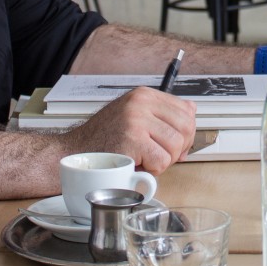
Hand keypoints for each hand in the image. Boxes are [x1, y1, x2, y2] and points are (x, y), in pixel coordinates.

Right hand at [68, 87, 195, 173]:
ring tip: (145, 160)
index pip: (187, 111)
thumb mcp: (135, 118)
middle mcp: (141, 103)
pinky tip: (138, 164)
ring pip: (175, 145)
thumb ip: (162, 114)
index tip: (175, 146)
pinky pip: (161, 160)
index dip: (185, 134)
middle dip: (178, 148)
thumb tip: (192, 111)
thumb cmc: (104, 139)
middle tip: (161, 157)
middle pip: (186, 127)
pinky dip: (153, 170)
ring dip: (163, 161)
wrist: (74, 152)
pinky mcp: (132, 139)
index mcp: (145, 95)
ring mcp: (136, 119)